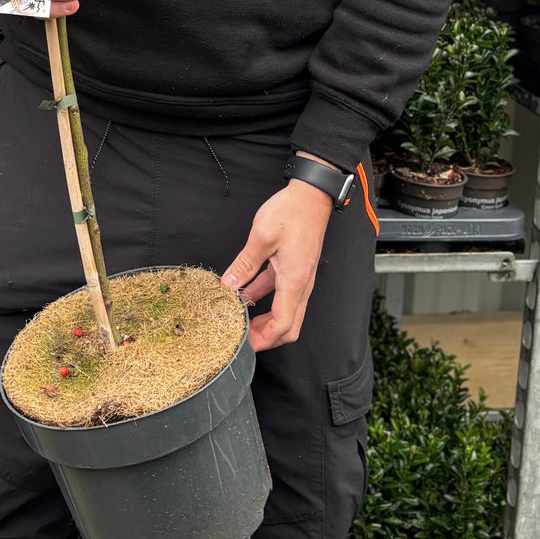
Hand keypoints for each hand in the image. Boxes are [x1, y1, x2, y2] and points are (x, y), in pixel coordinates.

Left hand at [222, 179, 332, 351]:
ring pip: (285, 311)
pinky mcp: (294, 268)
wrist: (311, 194)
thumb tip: (228, 285)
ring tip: (240, 320)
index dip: (265, 339)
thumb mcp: (261, 237)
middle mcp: (301, 284)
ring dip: (264, 318)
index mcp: (295, 281)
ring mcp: (299, 277)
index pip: (283, 324)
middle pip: (288, 326)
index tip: (245, 344)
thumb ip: (244, 264)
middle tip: (243, 339)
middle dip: (267, 337)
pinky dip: (263, 298)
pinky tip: (244, 295)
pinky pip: (280, 292)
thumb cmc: (291, 212)